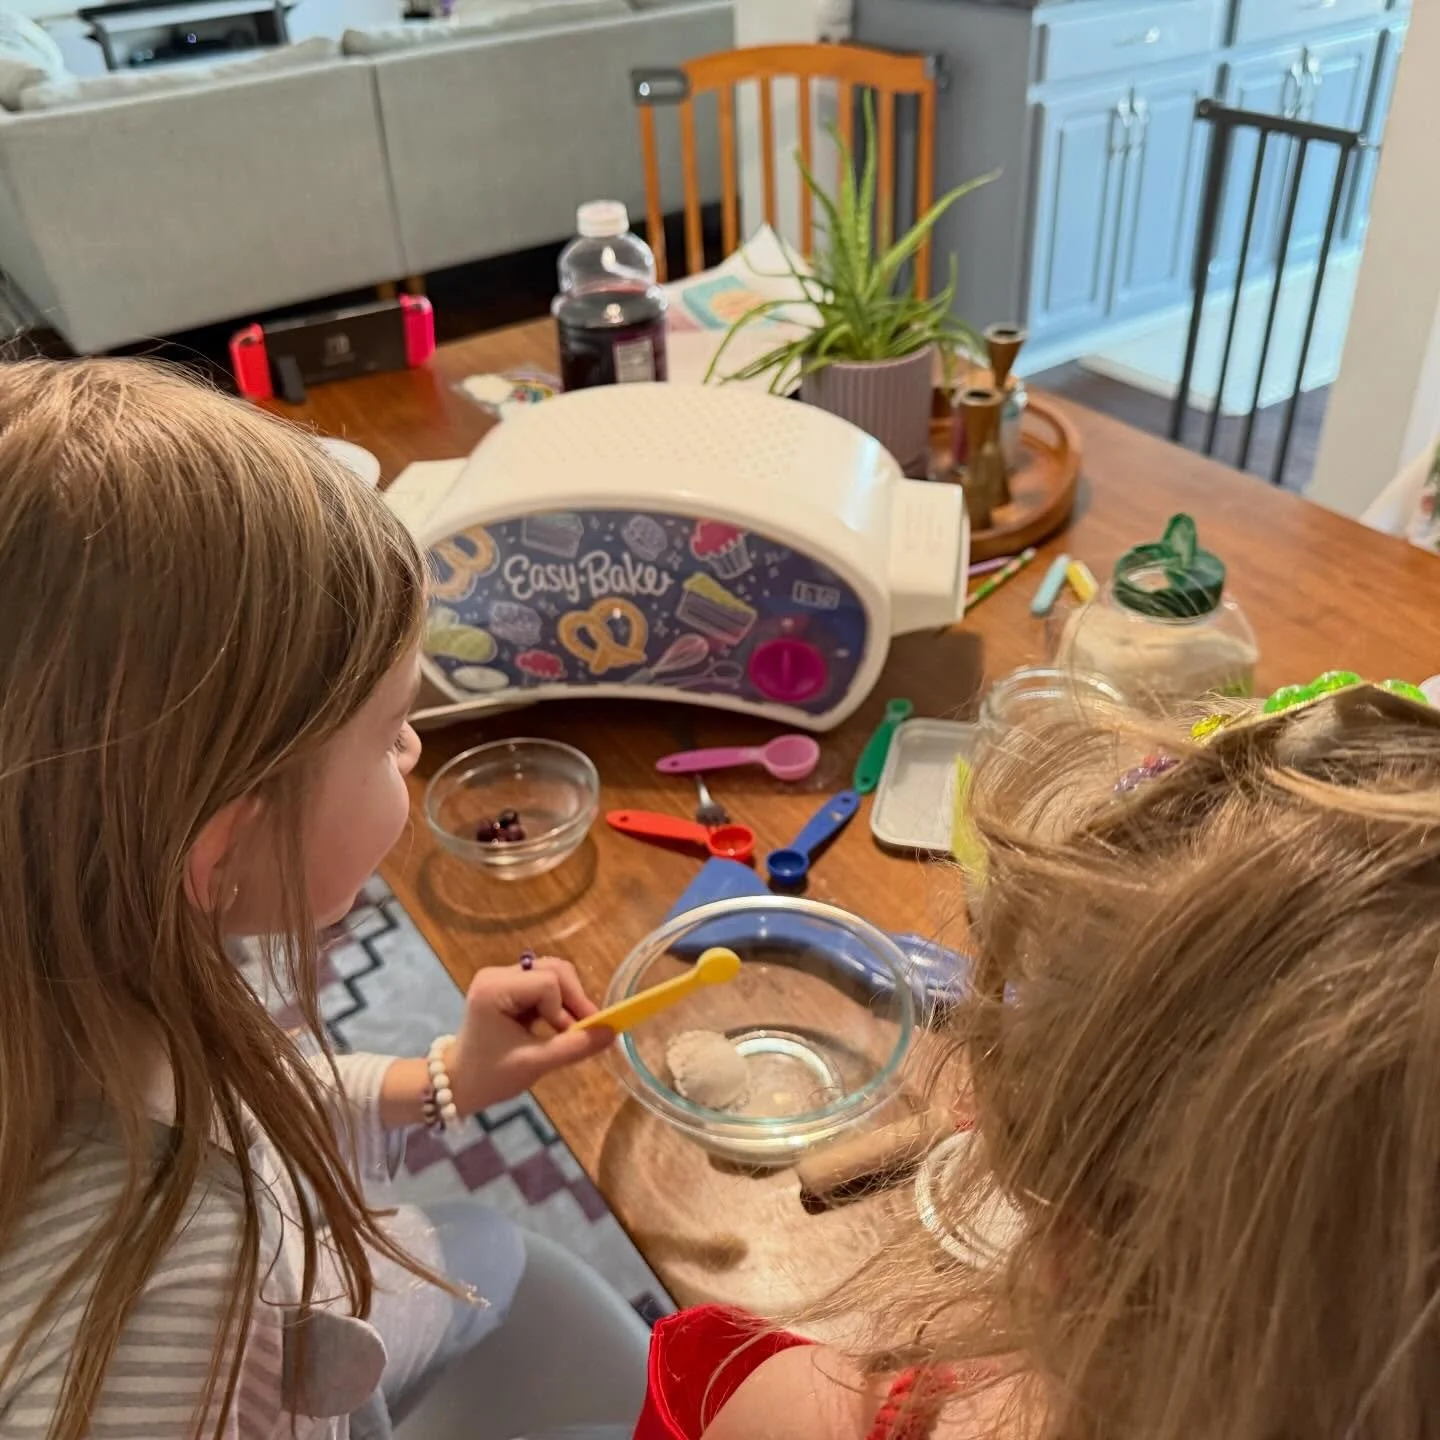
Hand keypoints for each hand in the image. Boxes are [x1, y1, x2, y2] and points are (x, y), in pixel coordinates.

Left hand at [448, 955, 612, 1112]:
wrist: (458, 1084)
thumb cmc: (490, 1076)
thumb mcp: (534, 1064)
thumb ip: (573, 1047)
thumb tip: (612, 1034)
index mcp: (494, 989)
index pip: (547, 983)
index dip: (566, 1008)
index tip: (572, 1036)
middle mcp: (497, 974)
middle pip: (553, 970)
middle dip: (573, 999)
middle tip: (583, 1030)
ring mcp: (501, 977)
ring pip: (552, 973)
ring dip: (568, 999)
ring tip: (570, 1029)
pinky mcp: (508, 985)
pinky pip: (544, 982)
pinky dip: (558, 1001)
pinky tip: (557, 1025)